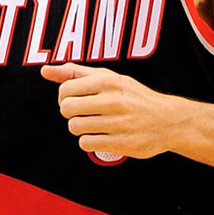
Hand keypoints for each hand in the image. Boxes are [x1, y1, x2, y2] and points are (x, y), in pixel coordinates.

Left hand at [41, 63, 185, 159]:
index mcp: (109, 81)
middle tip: (83, 112)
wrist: (168, 120)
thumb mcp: (109, 77)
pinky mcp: (121, 143)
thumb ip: (76, 73)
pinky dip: (89, 141)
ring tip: (94, 124)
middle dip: (70, 112)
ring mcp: (118, 123)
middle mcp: (114, 100)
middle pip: (67, 109)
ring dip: (80, 127)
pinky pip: (86, 144)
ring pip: (75, 127)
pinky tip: (100, 135)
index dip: (64, 96)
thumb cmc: (133, 96)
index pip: (65, 89)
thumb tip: (45, 70)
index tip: (74, 99)